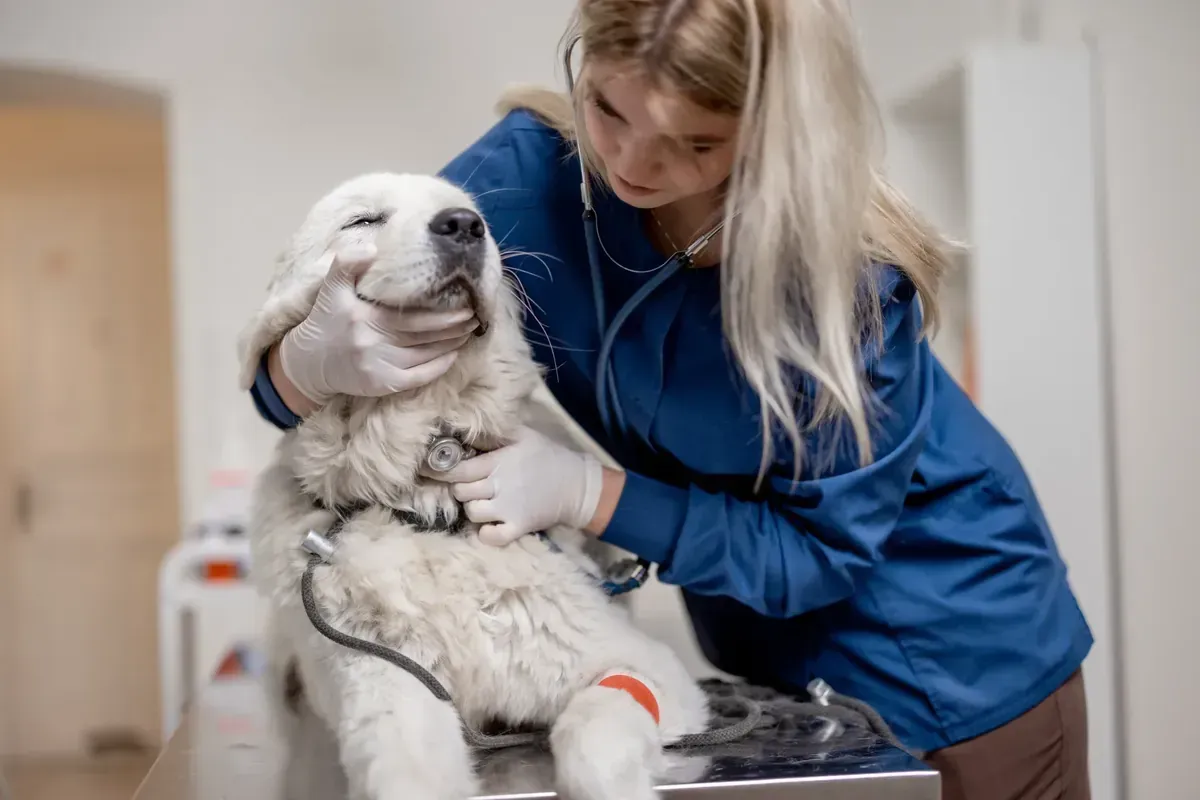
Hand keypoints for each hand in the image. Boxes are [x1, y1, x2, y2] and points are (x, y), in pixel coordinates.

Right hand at [277, 244, 478, 404]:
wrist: (308, 361)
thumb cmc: (327, 319)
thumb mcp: (331, 287)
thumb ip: (347, 263)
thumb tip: (370, 248)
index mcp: (364, 316)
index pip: (413, 315)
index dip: (443, 311)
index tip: (466, 301)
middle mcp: (371, 342)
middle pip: (424, 335)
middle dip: (455, 326)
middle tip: (476, 316)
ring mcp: (377, 366)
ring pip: (425, 355)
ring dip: (452, 344)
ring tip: (470, 332)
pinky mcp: (380, 384)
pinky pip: (417, 377)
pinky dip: (439, 367)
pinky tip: (453, 356)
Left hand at [426, 425, 604, 545]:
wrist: (577, 485)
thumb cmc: (547, 456)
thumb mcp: (523, 435)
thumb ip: (493, 433)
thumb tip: (462, 427)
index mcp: (498, 462)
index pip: (458, 468)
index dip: (440, 470)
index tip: (428, 470)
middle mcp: (500, 485)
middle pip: (461, 492)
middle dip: (460, 489)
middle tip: (469, 485)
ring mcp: (508, 509)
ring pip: (472, 513)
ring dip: (473, 508)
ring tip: (483, 502)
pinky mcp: (519, 527)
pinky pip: (491, 537)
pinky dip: (485, 533)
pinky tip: (489, 525)